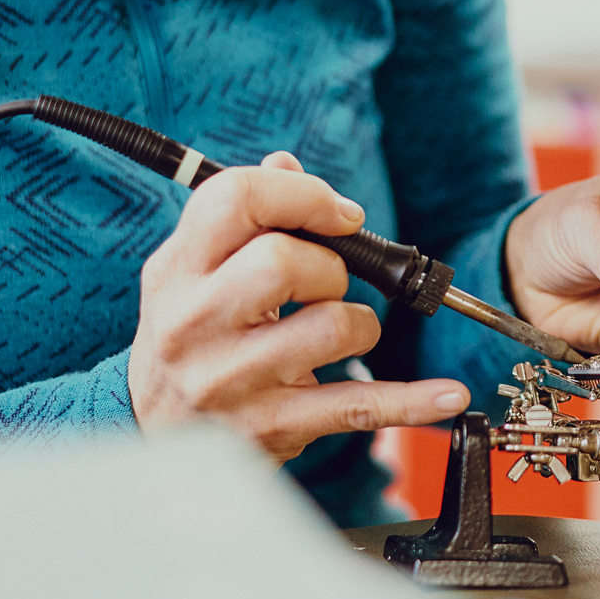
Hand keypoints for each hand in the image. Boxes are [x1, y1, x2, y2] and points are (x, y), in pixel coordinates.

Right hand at [129, 153, 468, 461]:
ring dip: (360, 322)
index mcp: (176, 270)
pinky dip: (413, 400)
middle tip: (329, 283)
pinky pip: (359, 405)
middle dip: (332, 265)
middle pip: (283, 260)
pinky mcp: (270, 427)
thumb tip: (287, 165)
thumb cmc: (188, 339)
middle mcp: (194, 322)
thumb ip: (240, 217)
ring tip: (341, 332)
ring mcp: (229, 380)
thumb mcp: (192, 273)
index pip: (235, 199)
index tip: (338, 213)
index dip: (303, 194)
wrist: (152, 434)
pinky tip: (448, 394)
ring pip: (332, 325)